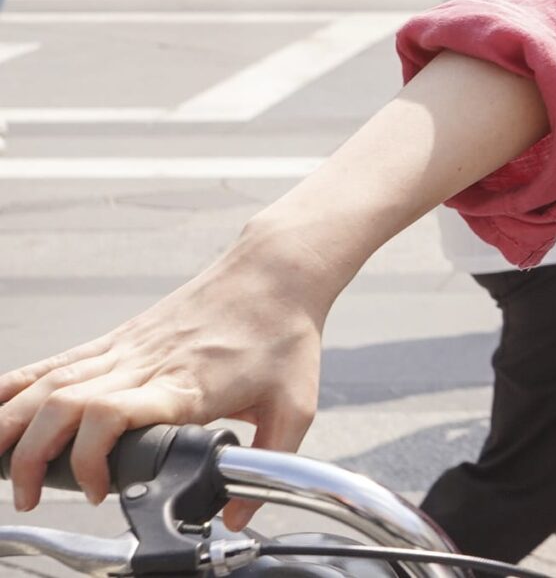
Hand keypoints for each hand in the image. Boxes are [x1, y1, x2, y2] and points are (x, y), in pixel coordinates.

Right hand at [0, 226, 332, 525]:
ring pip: (47, 383)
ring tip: (4, 469)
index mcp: (185, 384)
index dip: (89, 458)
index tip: (99, 491)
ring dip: (12, 427)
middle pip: (63, 406)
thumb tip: (238, 515)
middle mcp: (147, 363)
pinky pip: (54, 363)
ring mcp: (127, 348)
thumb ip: (271, 463)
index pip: (113, 415)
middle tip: (31, 497)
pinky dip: (15, 387)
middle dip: (32, 458)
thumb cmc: (285, 332)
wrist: (278, 271)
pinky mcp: (119, 338)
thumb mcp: (296, 405)